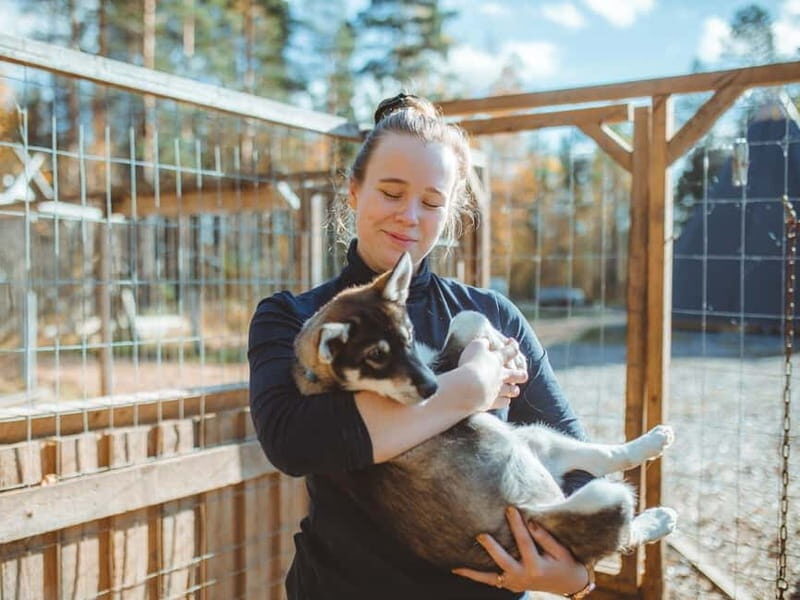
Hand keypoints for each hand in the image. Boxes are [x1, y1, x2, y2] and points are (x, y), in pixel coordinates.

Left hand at [452, 507, 589, 595]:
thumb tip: (531, 522)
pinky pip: (490, 581)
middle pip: (504, 560)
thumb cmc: (565, 563)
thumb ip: (546, 538)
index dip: (517, 524)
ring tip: (457, 566)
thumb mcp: (562, 551)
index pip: (525, 542)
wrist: (568, 585)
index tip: (509, 508)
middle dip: (492, 547)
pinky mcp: (510, 585)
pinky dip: (475, 576)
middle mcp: (523, 576)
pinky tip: (459, 570)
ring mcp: (515, 583)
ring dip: (474, 571)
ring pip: (491, 577)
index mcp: (537, 566)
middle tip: (480, 534)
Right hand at [457, 338, 527, 411]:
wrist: (468, 389)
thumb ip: (482, 343)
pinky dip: (505, 401)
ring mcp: (498, 390)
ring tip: (515, 389)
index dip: (512, 346)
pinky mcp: (492, 402)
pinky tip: (504, 400)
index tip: (512, 342)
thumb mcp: (475, 347)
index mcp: (498, 360)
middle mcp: (501, 375)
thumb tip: (486, 342)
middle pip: (516, 374)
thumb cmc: (472, 364)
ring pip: (512, 390)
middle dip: (520, 374)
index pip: (510, 351)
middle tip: (524, 374)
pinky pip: (503, 403)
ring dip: (514, 389)